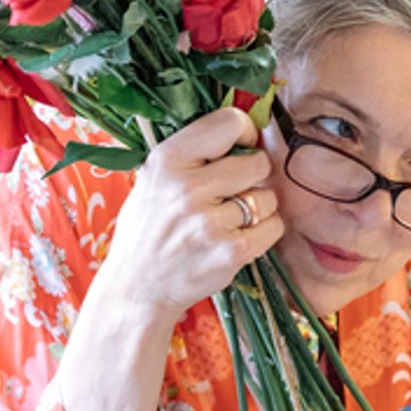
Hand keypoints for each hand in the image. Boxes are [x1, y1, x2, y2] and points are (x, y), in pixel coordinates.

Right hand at [94, 106, 284, 327]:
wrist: (137, 287)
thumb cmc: (150, 229)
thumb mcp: (154, 179)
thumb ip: (193, 153)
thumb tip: (246, 129)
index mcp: (167, 160)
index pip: (228, 123)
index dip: (244, 133)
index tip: (242, 147)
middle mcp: (186, 189)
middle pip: (258, 162)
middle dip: (254, 176)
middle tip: (234, 191)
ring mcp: (209, 223)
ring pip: (268, 197)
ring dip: (258, 208)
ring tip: (231, 219)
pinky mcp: (229, 252)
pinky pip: (273, 227)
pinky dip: (264, 232)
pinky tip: (239, 237)